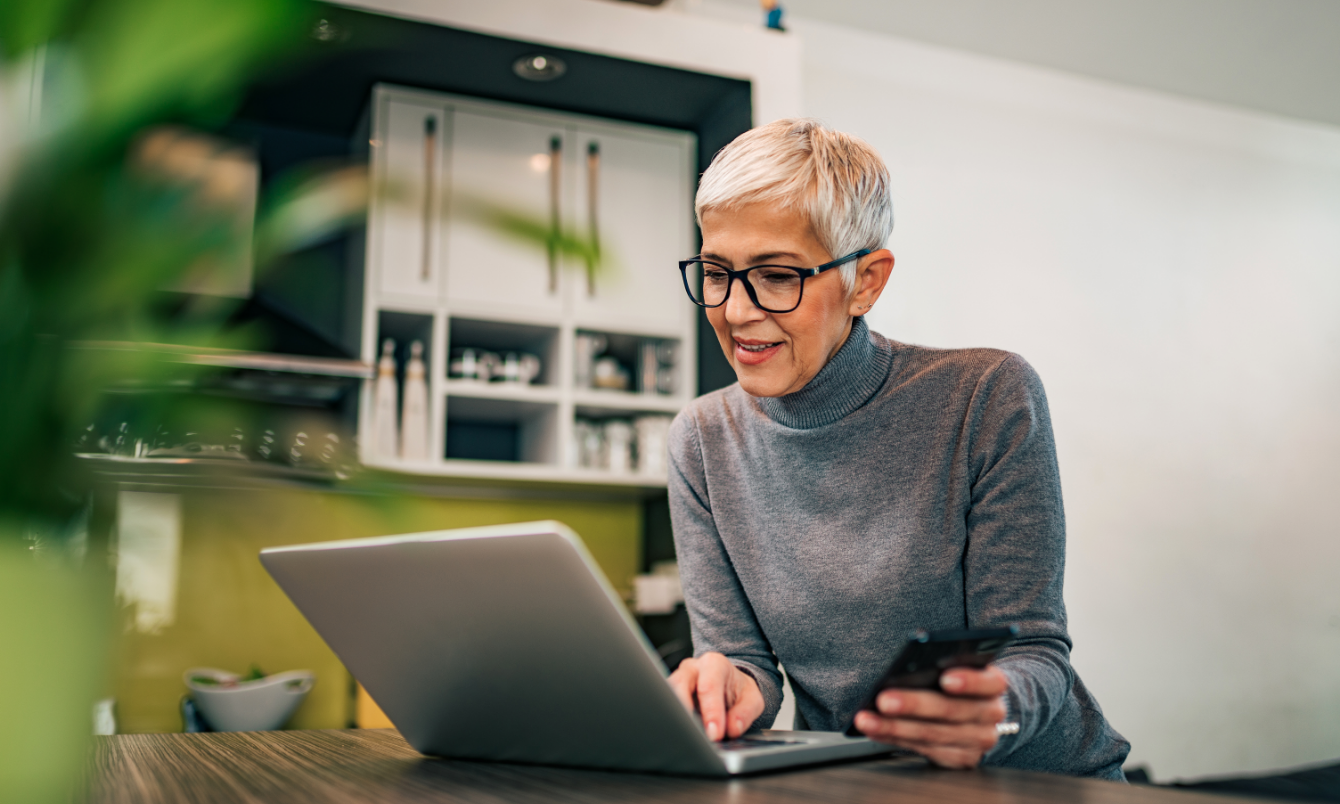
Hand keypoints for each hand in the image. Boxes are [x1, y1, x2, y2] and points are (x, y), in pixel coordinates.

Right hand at [667, 652, 763, 741]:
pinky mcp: (668, 694)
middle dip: (685, 711)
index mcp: (714, 664)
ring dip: (674, 716)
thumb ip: (745, 713)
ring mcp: (677, 680)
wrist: (729, 686)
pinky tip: (679, 734)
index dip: (711, 711)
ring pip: (666, 694)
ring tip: (685, 737)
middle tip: (694, 735)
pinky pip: (664, 705)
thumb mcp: (752, 699)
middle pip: (679, 684)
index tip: (715, 733)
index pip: (709, 686)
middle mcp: (692, 668)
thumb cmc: (738, 691)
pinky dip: (671, 720)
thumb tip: (732, 728)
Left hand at [853, 665, 1008, 768]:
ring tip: (867, 718)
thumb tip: (903, 668)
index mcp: (994, 684)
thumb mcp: (961, 667)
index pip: (987, 682)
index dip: (968, 681)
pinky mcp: (962, 758)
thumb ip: (942, 667)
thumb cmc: (961, 682)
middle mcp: (991, 714)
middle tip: (883, 699)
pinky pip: (924, 749)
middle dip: (914, 705)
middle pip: (951, 710)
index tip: (945, 678)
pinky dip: (894, 738)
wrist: (982, 712)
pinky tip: (875, 729)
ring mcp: (978, 740)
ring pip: (932, 734)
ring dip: (894, 726)